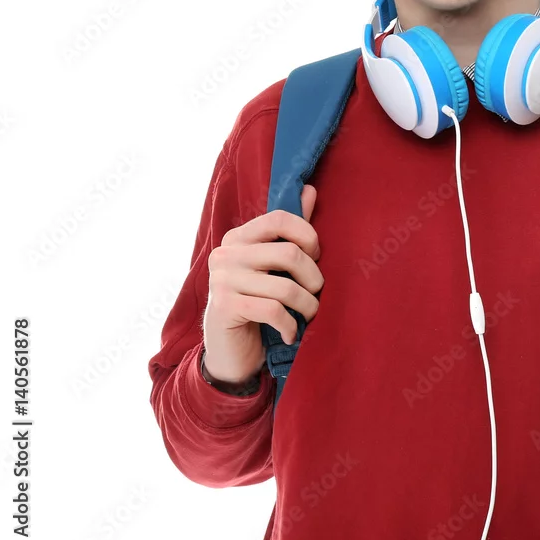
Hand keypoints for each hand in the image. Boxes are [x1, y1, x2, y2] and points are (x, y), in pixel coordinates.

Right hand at [203, 183, 322, 384]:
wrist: (229, 350)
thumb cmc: (257, 299)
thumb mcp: (273, 265)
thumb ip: (290, 229)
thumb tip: (309, 189)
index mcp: (238, 237)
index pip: (280, 218)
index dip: (308, 234)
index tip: (317, 255)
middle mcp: (225, 254)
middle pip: (289, 254)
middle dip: (314, 278)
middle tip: (317, 293)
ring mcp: (222, 280)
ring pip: (285, 287)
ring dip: (307, 306)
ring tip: (309, 314)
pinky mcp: (224, 308)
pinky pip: (273, 310)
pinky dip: (291, 325)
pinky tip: (292, 333)